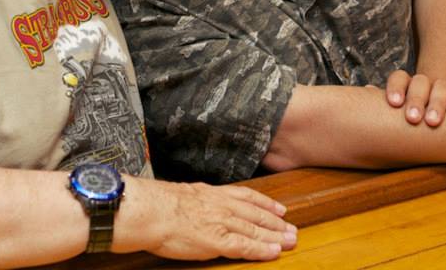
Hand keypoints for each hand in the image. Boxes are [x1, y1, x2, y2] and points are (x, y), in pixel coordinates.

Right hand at [116, 178, 296, 260]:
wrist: (152, 212)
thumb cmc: (160, 205)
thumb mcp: (184, 194)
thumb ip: (198, 199)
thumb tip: (198, 202)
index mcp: (213, 194)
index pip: (247, 197)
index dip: (266, 204)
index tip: (279, 208)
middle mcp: (222, 206)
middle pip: (257, 214)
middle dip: (277, 222)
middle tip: (292, 229)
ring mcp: (222, 223)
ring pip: (256, 230)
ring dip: (276, 236)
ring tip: (291, 241)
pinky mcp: (219, 241)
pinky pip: (245, 246)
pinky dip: (261, 249)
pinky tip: (273, 252)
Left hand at [385, 70, 445, 126]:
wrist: (438, 105)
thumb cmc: (409, 112)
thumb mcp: (394, 110)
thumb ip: (380, 104)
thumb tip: (365, 94)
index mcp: (405, 84)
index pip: (399, 78)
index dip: (395, 88)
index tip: (394, 103)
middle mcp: (425, 83)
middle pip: (420, 83)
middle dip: (416, 100)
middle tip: (413, 119)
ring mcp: (445, 87)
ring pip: (442, 87)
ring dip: (438, 102)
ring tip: (433, 121)